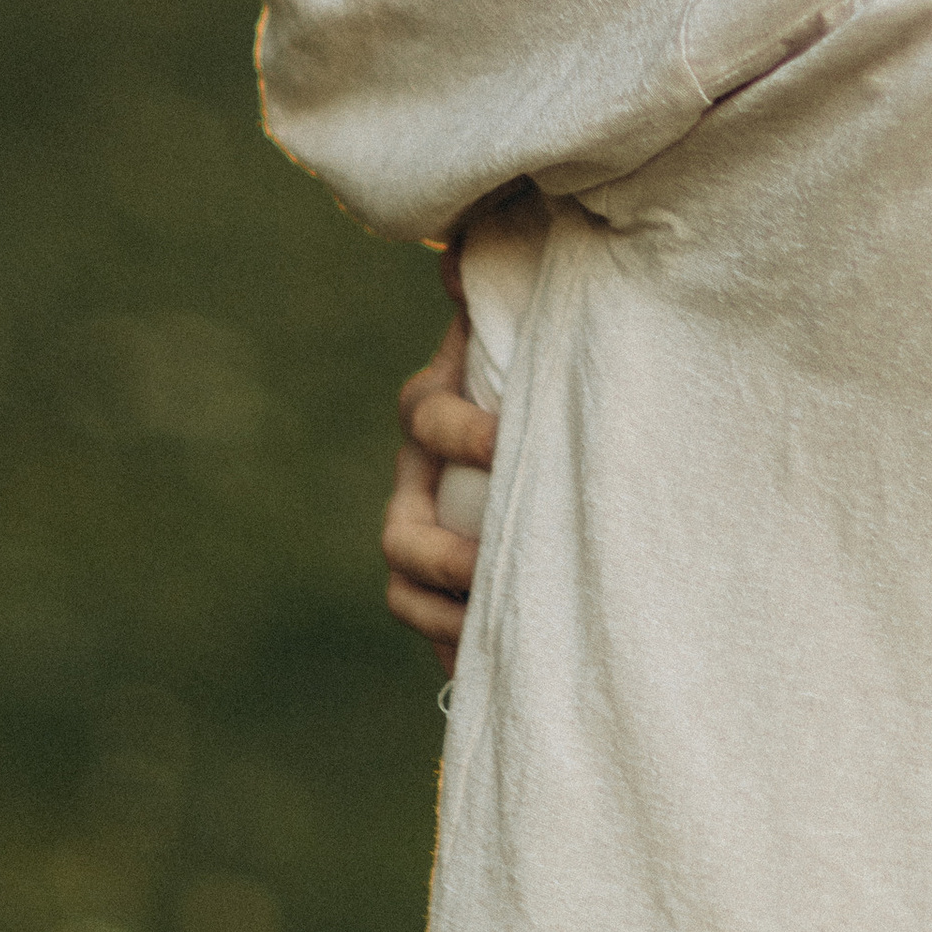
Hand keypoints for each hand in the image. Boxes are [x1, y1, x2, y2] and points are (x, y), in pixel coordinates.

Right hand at [385, 299, 497, 672]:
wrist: (531, 396)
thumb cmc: (530, 348)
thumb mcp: (515, 312)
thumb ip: (489, 283)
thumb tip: (458, 259)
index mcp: (434, 404)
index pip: (426, 416)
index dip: (461, 430)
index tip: (507, 437)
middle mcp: (419, 474)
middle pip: (401, 531)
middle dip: (444, 556)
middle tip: (491, 566)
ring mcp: (428, 528)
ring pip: (405, 587)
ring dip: (443, 615)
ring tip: (489, 631)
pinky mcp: (448, 578)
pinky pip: (433, 626)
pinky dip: (455, 649)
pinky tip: (491, 673)